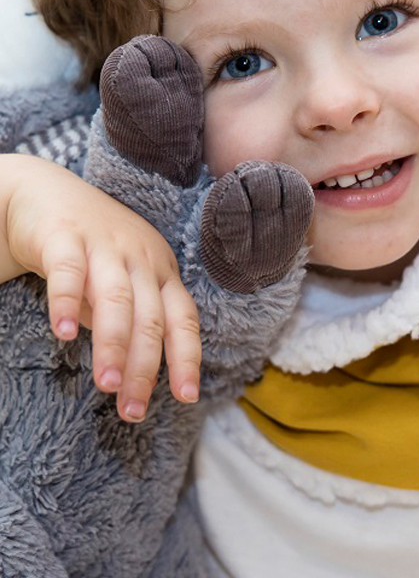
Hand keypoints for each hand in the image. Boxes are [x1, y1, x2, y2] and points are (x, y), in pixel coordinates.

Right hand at [0, 154, 200, 421]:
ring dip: (114, 344)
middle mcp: (141, 258)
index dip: (188, 357)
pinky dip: (68, 301)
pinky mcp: (65, 235)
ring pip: (117, 298)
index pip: (183, 319)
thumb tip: (145, 378)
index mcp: (161, 273)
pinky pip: (69, 270)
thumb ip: (132, 324)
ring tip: (106, 385)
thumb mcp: (121, 286)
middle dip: (144, 366)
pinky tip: (65, 333)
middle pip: (151, 317)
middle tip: (132, 410)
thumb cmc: (92, 251)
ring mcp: (106, 244)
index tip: (187, 397)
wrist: (45, 194)